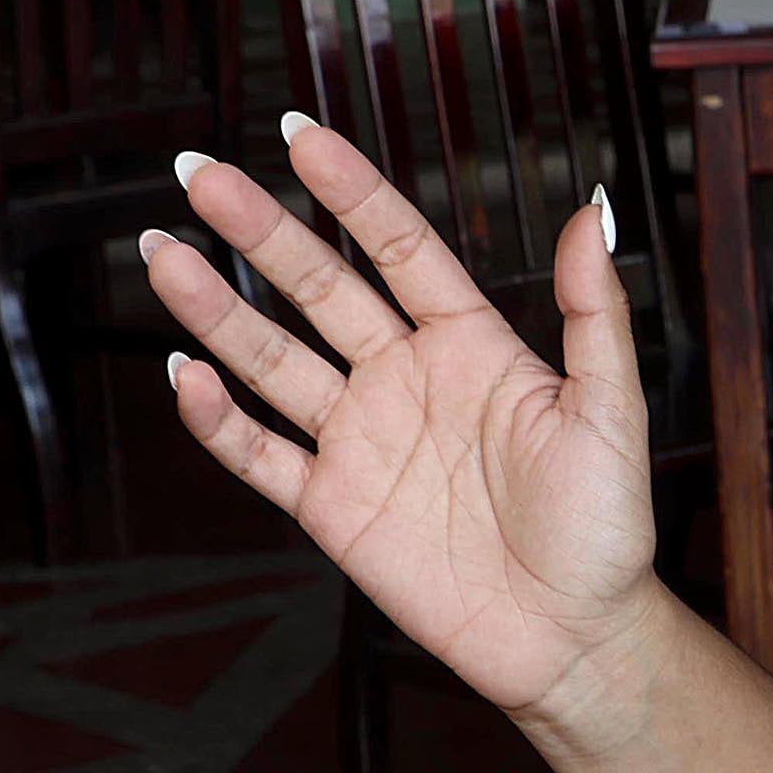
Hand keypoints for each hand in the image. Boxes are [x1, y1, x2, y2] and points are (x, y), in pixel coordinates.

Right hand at [149, 115, 660, 722]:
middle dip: (258, 232)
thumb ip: (595, 313)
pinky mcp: (332, 507)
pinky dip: (218, 419)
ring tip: (160, 251)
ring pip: (272, 360)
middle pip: (318, 289)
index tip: (297, 134)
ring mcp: (362, 441)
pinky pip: (259, 454)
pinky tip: (184, 373)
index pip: (398, 249)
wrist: (574, 638)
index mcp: (471, 345)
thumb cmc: (606, 529)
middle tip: (195, 173)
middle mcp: (406, 379)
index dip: (350, 192)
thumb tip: (595, 209)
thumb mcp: (613, 412)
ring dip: (214, 310)